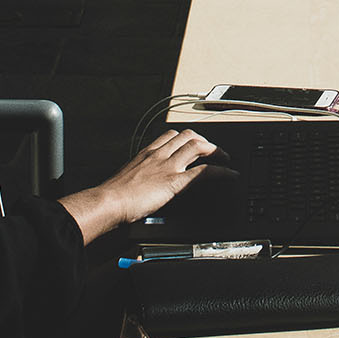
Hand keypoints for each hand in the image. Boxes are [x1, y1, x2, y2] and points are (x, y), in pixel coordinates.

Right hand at [59, 129, 220, 242]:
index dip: (186, 137)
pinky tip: (230, 175)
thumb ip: (138, 175)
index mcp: (146, 153)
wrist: (108, 202)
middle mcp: (159, 155)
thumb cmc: (111, 195)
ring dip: (216, 150)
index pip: (171, 135)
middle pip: (188, 135)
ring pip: (198, 146)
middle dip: (204, 140)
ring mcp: (168, 166)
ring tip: (225, 158)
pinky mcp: (175, 182)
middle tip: (213, 150)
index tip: (193, 143)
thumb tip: (142, 183)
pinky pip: (205, 171)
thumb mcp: (126, 178)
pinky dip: (222, 171)